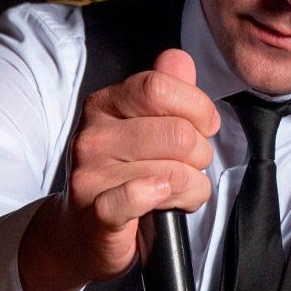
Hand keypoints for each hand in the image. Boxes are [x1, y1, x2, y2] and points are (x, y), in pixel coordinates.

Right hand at [18, 49, 219, 290]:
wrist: (85, 232)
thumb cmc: (126, 176)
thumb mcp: (146, 127)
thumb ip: (167, 91)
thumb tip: (178, 58)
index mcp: (106, 105)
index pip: (159, 87)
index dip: (197, 107)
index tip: (205, 127)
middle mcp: (93, 135)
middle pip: (176, 133)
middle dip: (200, 155)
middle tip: (192, 168)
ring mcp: (91, 174)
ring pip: (172, 172)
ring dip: (193, 188)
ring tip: (180, 193)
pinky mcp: (96, 213)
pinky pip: (138, 198)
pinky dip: (165, 199)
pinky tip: (164, 200)